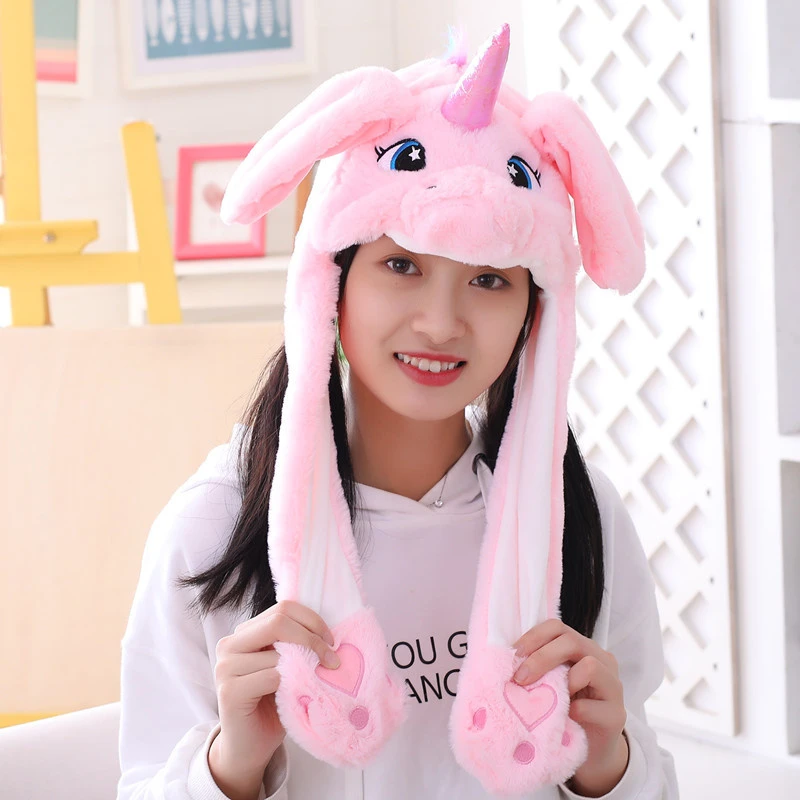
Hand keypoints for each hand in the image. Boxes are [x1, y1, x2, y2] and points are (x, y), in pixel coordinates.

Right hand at [212, 600, 340, 774]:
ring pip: (277, 651)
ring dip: (302, 666)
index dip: (312, 620)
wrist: (250, 746)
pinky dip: (289, 684)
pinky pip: (270, 676)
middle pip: (278, 621)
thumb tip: (328, 632)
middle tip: (331, 658)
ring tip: (311, 681)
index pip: (283, 608)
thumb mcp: (285, 666)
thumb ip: (294, 644)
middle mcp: (230, 644)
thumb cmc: (272, 704)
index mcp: (245, 633)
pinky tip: (291, 697)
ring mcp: (225, 667)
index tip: (331, 641)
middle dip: (311, 637)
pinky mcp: (229, 691)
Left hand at [512, 618, 628, 795]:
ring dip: (564, 682)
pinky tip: (565, 719)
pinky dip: (574, 711)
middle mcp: (601, 660)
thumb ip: (538, 669)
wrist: (591, 749)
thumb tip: (504, 661)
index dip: (533, 637)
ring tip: (551, 700)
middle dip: (541, 657)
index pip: (557, 627)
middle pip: (571, 641)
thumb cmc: (566, 710)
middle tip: (520, 678)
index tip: (513, 655)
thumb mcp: (551, 684)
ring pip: (590, 666)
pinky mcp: (617, 715)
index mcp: (582, 648)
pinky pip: (593, 706)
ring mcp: (613, 686)